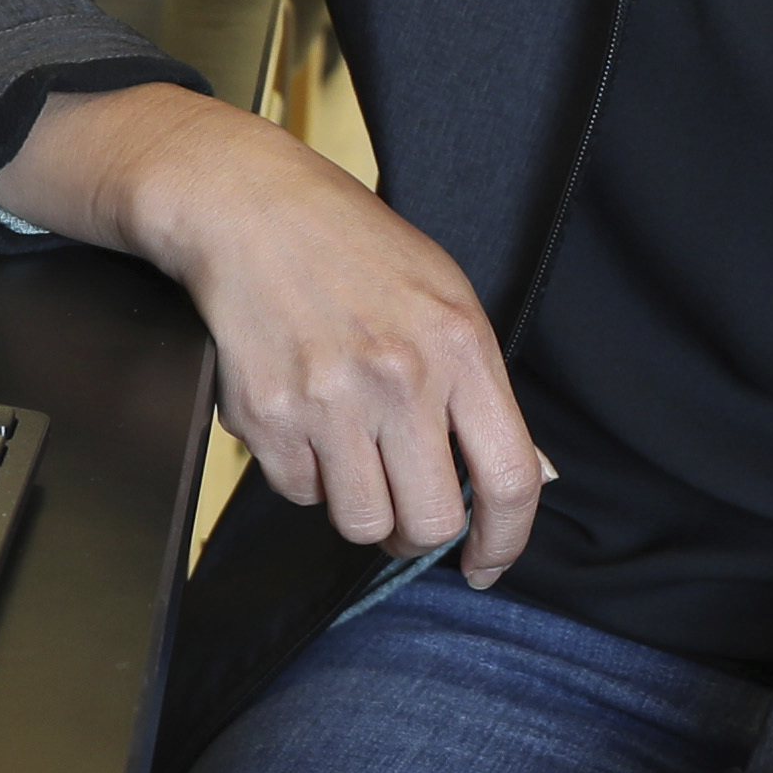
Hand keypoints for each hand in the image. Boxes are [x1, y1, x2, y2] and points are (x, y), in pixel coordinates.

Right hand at [4, 83, 551, 580]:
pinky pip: (297, 493)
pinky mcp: (267, 416)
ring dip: (358, 505)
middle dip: (418, 532)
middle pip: (429, 521)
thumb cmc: (353, 250)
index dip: (505, 542)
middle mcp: (399, 379)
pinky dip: (302, 474)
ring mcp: (329, 401)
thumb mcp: (446, 299)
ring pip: (360, 522)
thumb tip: (523, 474)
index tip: (486, 563)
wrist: (249, 209)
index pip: (510, 479)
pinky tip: (302, 418)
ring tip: (349, 452)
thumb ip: (483, 391)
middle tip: (406, 508)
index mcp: (460, 347)